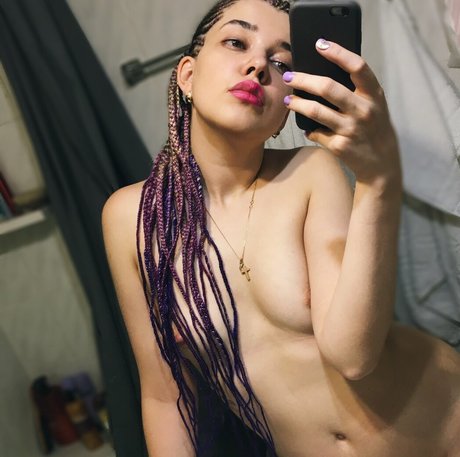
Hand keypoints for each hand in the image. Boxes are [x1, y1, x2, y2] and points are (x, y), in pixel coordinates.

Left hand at [283, 39, 400, 187]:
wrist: (381, 162)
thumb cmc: (374, 126)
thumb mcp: (374, 104)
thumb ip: (357, 89)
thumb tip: (323, 71)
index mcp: (374, 95)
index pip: (357, 67)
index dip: (338, 53)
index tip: (320, 44)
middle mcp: (364, 111)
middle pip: (328, 88)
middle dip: (304, 80)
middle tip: (289, 76)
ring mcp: (351, 129)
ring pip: (316, 111)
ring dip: (297, 104)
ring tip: (289, 100)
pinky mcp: (339, 146)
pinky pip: (316, 133)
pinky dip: (308, 129)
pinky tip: (305, 127)